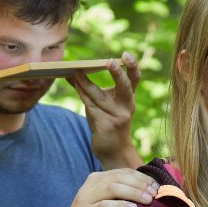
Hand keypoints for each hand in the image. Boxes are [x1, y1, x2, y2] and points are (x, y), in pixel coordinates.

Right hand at [51, 168, 157, 206]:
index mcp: (96, 180)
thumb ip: (120, 195)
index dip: (142, 177)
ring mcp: (86, 198)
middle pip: (119, 178)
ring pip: (113, 189)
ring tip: (149, 200)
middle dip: (140, 184)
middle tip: (156, 192)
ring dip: (134, 193)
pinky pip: (105, 206)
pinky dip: (121, 206)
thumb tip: (148, 192)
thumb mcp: (106, 204)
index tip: (157, 186)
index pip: (123, 172)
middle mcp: (90, 185)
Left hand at [70, 52, 141, 168]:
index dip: (133, 66)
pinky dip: (82, 94)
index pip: (134, 79)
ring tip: (76, 72)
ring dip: (86, 83)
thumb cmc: (107, 123)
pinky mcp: (106, 125)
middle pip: (125, 87)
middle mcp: (127, 106)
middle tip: (110, 61)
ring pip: (100, 96)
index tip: (126, 55)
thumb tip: (73, 73)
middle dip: (118, 73)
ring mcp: (118, 117)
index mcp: (129, 98)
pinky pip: (91, 107)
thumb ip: (93, 90)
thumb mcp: (104, 105)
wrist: (113, 151)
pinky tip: (75, 84)